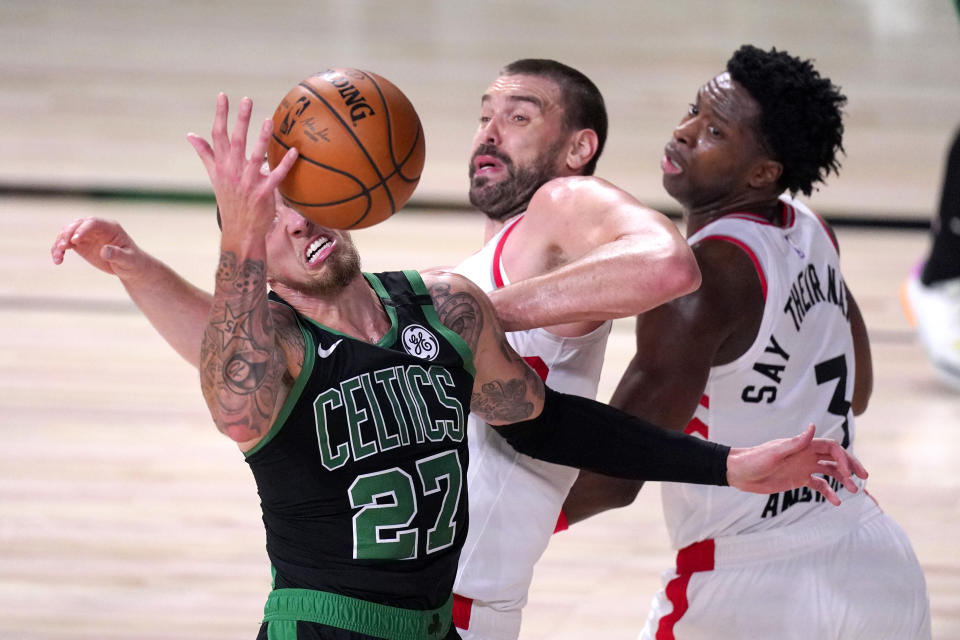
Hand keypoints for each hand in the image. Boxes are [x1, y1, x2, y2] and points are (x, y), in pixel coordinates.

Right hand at [51, 217, 146, 279]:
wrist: (129, 267)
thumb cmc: (133, 262)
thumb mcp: (128, 260)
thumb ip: (118, 255)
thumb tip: (105, 250)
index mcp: (110, 228)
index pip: (93, 222)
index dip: (82, 229)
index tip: (75, 240)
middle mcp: (96, 228)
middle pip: (77, 224)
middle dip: (67, 234)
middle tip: (63, 247)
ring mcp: (86, 235)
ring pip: (67, 233)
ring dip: (59, 242)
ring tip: (58, 257)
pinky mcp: (80, 244)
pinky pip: (65, 243)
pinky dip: (58, 250)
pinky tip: (58, 261)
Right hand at [186, 93, 297, 238]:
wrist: (239, 231)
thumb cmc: (229, 200)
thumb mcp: (214, 177)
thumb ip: (205, 154)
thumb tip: (189, 135)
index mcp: (221, 166)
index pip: (218, 136)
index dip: (220, 115)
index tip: (223, 96)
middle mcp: (232, 172)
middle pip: (235, 141)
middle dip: (240, 120)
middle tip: (246, 100)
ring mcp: (247, 183)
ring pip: (255, 156)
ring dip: (262, 138)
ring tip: (269, 120)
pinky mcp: (263, 194)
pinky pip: (275, 176)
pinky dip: (284, 164)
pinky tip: (294, 151)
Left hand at [725, 424, 868, 505]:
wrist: (738, 473)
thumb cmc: (754, 459)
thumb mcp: (775, 452)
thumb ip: (796, 442)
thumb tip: (812, 425)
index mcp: (802, 446)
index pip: (831, 447)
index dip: (843, 457)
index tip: (847, 472)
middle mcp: (806, 455)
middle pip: (835, 458)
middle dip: (850, 466)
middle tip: (863, 478)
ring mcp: (803, 467)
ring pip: (830, 471)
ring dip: (843, 479)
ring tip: (854, 491)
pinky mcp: (798, 479)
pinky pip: (819, 485)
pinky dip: (829, 492)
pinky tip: (836, 502)